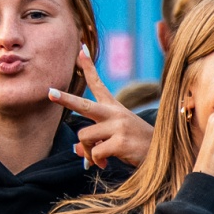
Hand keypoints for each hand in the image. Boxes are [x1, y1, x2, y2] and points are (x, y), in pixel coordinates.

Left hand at [50, 48, 155, 168]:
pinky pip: (95, 152)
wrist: (164, 156)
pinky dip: (95, 161)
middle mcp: (115, 114)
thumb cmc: (137, 146)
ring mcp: (119, 127)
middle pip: (84, 104)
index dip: (89, 67)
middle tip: (50, 93)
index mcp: (114, 108)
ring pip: (84, 137)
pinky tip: (104, 165)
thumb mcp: (115, 140)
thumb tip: (75, 150)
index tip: (81, 49)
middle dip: (65, 100)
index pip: (99, 84)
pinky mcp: (121, 142)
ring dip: (86, 151)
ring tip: (96, 159)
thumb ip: (93, 141)